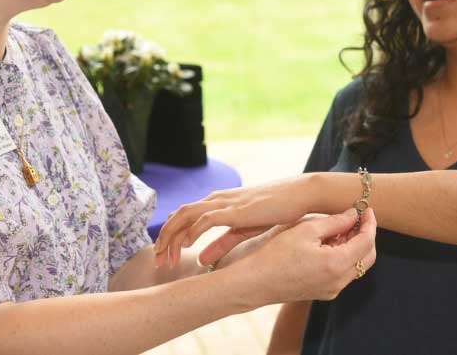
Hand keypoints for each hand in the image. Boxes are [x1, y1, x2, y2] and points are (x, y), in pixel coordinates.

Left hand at [155, 176, 316, 267]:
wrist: (299, 194)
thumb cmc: (274, 210)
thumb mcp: (243, 230)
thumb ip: (222, 243)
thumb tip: (202, 260)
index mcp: (217, 203)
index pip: (183, 216)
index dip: (170, 236)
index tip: (164, 257)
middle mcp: (216, 199)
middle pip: (178, 215)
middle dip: (164, 238)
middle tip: (158, 261)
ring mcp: (225, 202)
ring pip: (187, 215)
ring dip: (173, 237)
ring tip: (166, 257)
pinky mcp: (236, 209)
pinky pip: (207, 218)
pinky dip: (193, 231)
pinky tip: (188, 246)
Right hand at [237, 208, 376, 305]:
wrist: (255, 282)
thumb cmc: (276, 254)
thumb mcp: (305, 230)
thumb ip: (335, 222)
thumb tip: (353, 214)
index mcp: (336, 265)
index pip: (367, 242)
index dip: (370, 223)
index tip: (367, 209)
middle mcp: (339, 282)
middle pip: (367, 257)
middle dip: (366, 235)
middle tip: (356, 217)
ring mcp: (332, 290)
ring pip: (356, 266)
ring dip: (354, 246)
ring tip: (340, 226)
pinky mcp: (324, 292)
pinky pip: (343, 273)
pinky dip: (343, 256)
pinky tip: (329, 242)